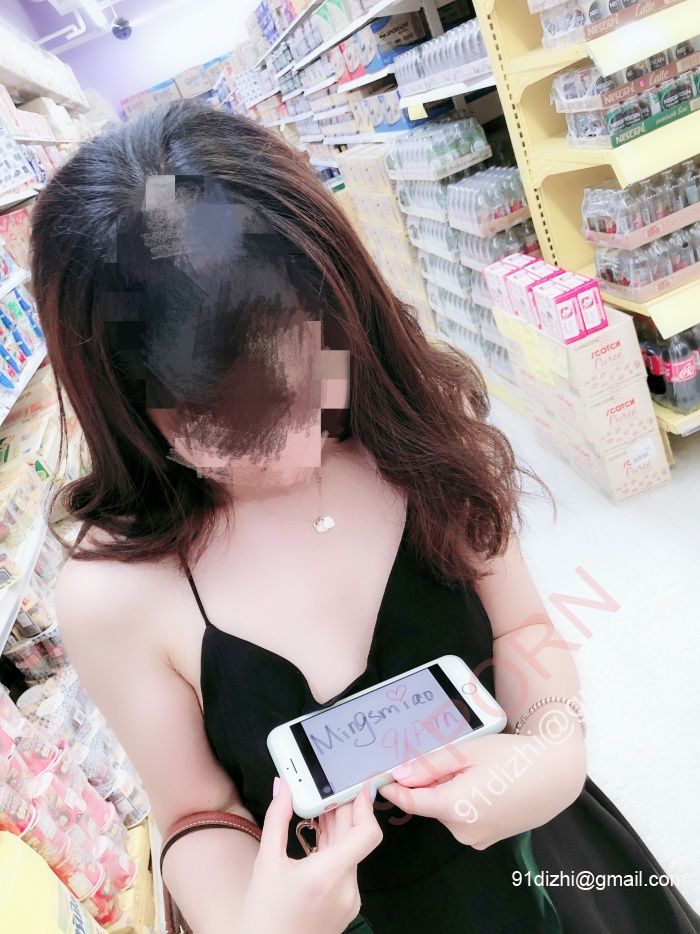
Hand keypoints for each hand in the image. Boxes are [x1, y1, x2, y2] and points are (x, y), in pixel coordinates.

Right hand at [239, 778, 381, 933]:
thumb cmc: (264, 917)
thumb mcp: (266, 863)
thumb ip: (277, 819)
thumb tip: (283, 788)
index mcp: (326, 876)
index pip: (366, 835)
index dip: (366, 807)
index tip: (361, 788)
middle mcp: (345, 889)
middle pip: (356, 838)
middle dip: (344, 811)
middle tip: (329, 790)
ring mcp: (349, 900)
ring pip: (352, 852)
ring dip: (340, 830)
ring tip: (320, 813)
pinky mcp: (347, 906)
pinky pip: (348, 868)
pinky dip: (337, 850)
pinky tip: (320, 840)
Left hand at [378, 728, 585, 850]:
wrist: (556, 775)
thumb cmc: (512, 758)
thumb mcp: (467, 752)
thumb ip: (430, 766)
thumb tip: (400, 775)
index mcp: (454, 807)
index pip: (409, 801)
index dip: (392, 788)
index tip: (378, 777)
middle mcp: (462, 830)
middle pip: (429, 803)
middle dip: (430, 781)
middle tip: (451, 757)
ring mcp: (476, 838)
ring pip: (446, 809)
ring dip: (448, 790)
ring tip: (476, 768)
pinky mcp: (488, 838)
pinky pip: (462, 817)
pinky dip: (463, 800)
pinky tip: (484, 782)